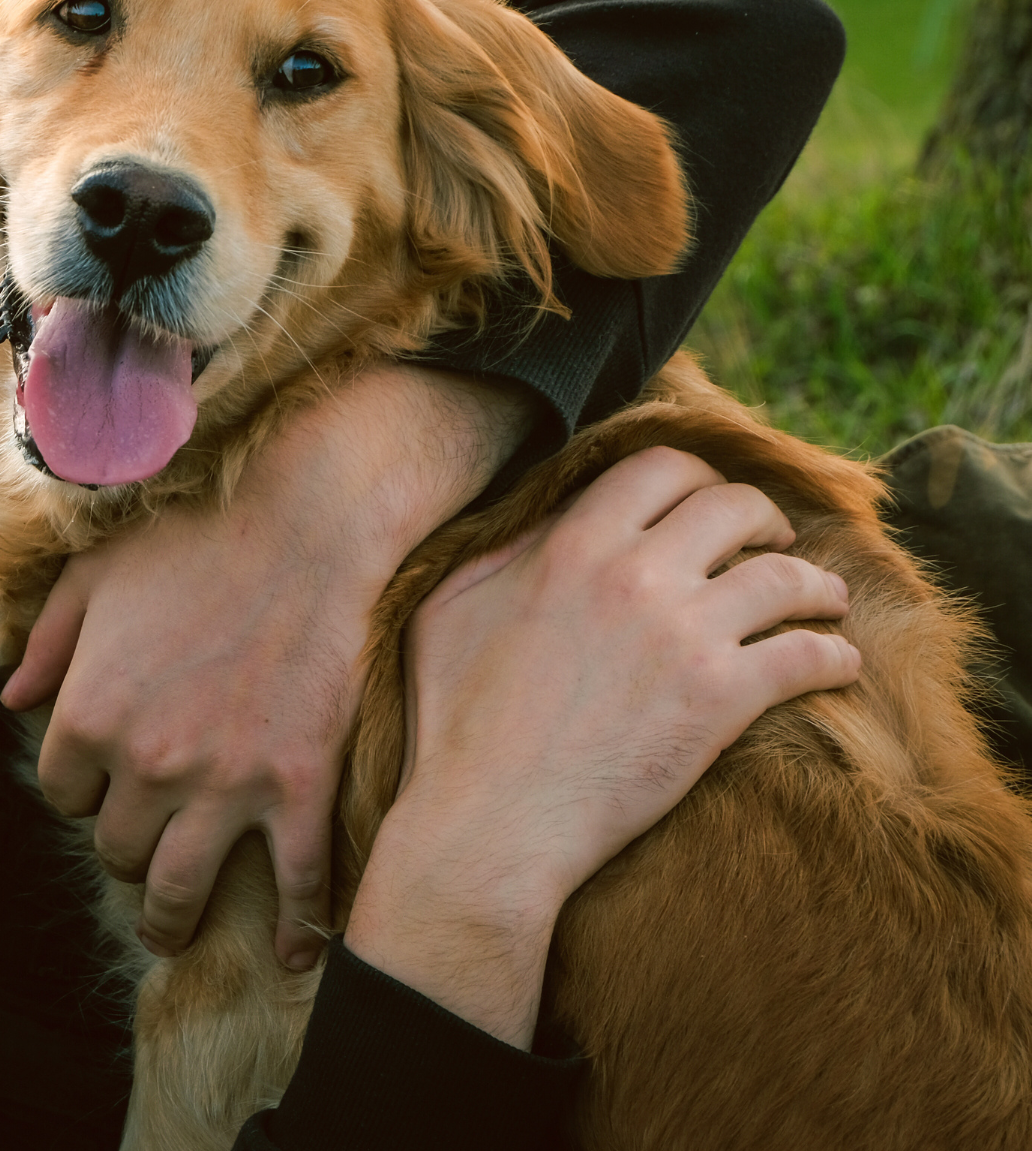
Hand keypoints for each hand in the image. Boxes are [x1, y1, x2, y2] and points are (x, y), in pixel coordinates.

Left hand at [3, 362, 534, 964]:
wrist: (308, 522)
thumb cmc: (195, 537)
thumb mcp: (95, 576)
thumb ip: (48, 643)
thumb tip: (12, 699)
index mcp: (90, 712)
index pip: (60, 794)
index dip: (77, 791)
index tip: (100, 784)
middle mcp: (148, 763)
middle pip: (116, 847)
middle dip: (123, 849)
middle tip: (139, 847)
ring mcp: (227, 784)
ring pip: (181, 889)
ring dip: (171, 919)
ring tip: (170, 929)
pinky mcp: (300, 788)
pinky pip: (296, 884)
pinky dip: (296, 929)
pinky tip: (293, 952)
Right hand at [345, 445, 860, 1047]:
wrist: (487, 820)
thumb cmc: (452, 721)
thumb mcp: (449, 609)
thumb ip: (501, 550)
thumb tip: (542, 519)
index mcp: (571, 544)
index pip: (658, 468)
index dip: (696, 477)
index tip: (707, 501)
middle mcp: (635, 574)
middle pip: (734, 507)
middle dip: (763, 519)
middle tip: (772, 543)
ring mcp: (683, 634)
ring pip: (786, 578)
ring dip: (814, 584)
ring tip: (823, 599)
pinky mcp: (720, 700)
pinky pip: (808, 656)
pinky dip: (834, 655)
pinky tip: (838, 664)